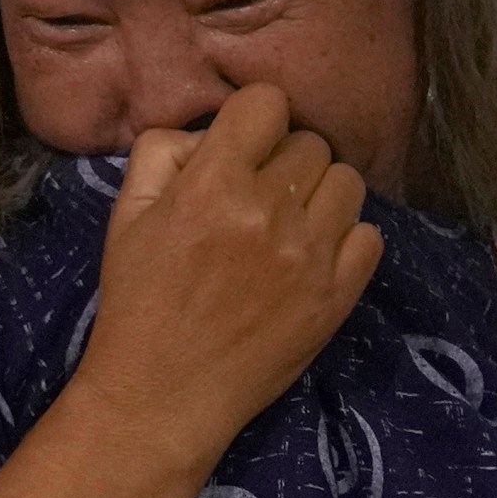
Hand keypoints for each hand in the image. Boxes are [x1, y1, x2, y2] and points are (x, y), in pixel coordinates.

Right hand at [71, 84, 383, 468]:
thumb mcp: (126, 216)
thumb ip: (163, 152)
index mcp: (213, 184)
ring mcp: (311, 254)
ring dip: (321, 196)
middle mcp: (269, 211)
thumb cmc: (139, 301)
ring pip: (347, 181)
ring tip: (291, 226)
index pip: (268, 102)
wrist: (163, 394)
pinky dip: (347, 239)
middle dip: (285, 162)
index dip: (255, 121)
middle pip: (311, 143)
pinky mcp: (339, 293)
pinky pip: (370, 234)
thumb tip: (212, 129)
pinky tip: (314, 258)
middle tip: (260, 198)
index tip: (244, 148)